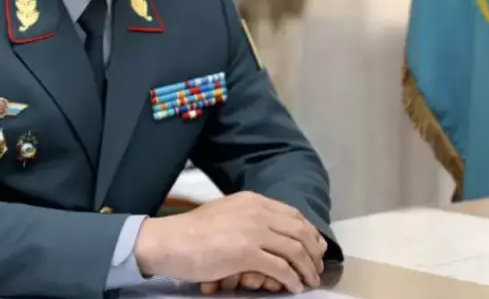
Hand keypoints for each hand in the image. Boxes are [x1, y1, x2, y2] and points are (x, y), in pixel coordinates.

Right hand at [133, 191, 326, 293]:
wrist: (170, 241)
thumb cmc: (193, 232)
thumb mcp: (227, 213)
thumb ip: (249, 218)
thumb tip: (270, 234)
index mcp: (253, 201)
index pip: (293, 214)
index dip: (309, 232)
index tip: (316, 247)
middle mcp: (257, 212)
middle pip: (299, 231)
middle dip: (313, 252)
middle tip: (317, 268)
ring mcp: (253, 231)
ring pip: (294, 250)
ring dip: (306, 268)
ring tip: (310, 281)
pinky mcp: (246, 253)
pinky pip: (280, 268)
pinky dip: (291, 279)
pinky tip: (293, 287)